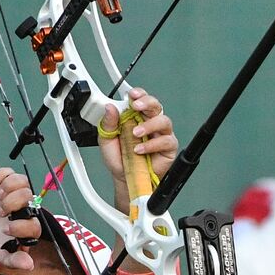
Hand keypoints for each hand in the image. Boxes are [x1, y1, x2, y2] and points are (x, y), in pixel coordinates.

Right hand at [0, 168, 40, 269]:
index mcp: (30, 227)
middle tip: (0, 214)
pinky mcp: (7, 184)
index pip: (33, 223)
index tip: (5, 230)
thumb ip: (15, 261)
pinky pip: (8, 172)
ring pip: (21, 181)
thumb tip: (29, 265)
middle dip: (10, 204)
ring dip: (5, 190)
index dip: (19, 227)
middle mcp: (27, 209)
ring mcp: (18, 194)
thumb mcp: (4, 256)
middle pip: (27, 196)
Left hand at [97, 87, 177, 213]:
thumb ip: (108, 123)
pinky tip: (140, 149)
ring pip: (164, 120)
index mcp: (136, 117)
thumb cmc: (119, 159)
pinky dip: (152, 144)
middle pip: (156, 105)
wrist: (124, 179)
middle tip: (136, 106)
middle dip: (147, 102)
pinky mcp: (168, 148)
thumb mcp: (107, 140)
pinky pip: (166, 140)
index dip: (139, 94)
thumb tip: (109, 108)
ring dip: (149, 125)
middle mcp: (150, 123)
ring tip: (136, 133)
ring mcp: (160, 135)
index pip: (141, 100)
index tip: (132, 95)